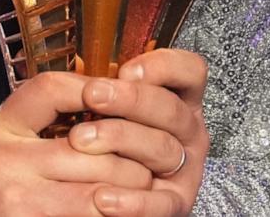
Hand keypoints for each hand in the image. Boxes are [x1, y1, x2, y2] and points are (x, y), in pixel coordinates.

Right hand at [0, 70, 153, 216]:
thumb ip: (36, 127)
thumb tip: (98, 102)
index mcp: (0, 128)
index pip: (51, 89)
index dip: (94, 89)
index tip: (120, 101)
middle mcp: (7, 158)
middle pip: (95, 146)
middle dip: (135, 160)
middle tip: (153, 167)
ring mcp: (20, 196)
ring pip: (106, 190)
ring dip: (137, 197)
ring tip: (147, 197)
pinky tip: (125, 214)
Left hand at [64, 49, 209, 216]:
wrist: (93, 187)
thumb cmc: (100, 138)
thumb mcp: (105, 105)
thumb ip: (104, 86)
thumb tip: (80, 68)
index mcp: (175, 99)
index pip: (190, 72)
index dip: (165, 66)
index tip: (126, 70)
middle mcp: (187, 131)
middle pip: (172, 108)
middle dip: (131, 98)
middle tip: (92, 95)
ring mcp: (185, 168)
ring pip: (164, 147)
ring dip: (121, 139)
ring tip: (79, 140)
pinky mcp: (175, 204)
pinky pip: (161, 204)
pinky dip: (133, 202)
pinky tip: (103, 199)